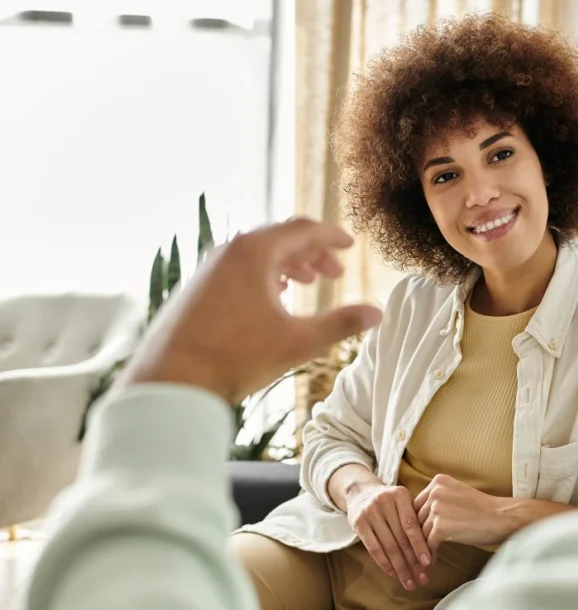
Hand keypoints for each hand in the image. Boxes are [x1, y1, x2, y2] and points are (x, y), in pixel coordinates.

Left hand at [119, 217, 381, 403]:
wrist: (169, 380)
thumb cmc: (233, 358)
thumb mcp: (297, 341)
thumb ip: (341, 324)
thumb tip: (377, 313)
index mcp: (254, 252)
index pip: (302, 229)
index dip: (331, 236)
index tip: (350, 244)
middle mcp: (228, 251)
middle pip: (279, 239)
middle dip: (311, 254)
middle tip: (334, 272)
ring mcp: (208, 269)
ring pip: (256, 255)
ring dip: (287, 265)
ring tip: (306, 283)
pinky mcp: (196, 288)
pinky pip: (237, 269)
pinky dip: (262, 275)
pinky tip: (270, 297)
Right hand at [347, 483, 432, 590]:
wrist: (361, 493)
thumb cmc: (391, 503)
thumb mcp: (404, 502)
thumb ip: (416, 519)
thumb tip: (432, 550)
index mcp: (400, 495)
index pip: (411, 525)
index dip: (420, 545)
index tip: (428, 563)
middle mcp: (384, 502)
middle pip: (400, 538)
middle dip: (413, 561)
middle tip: (422, 578)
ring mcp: (369, 512)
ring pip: (388, 546)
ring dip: (400, 567)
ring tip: (409, 582)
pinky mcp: (358, 523)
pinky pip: (374, 548)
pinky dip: (385, 563)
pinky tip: (394, 573)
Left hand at [414, 475, 512, 554]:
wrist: (502, 518)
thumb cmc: (483, 509)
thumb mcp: (457, 494)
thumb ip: (438, 499)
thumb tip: (419, 516)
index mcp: (438, 481)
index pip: (417, 504)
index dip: (419, 521)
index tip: (420, 534)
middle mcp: (435, 492)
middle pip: (416, 518)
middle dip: (419, 535)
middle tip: (419, 549)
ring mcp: (437, 509)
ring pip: (420, 532)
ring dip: (423, 546)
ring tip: (425, 558)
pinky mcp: (441, 527)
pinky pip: (428, 544)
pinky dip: (429, 554)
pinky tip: (432, 562)